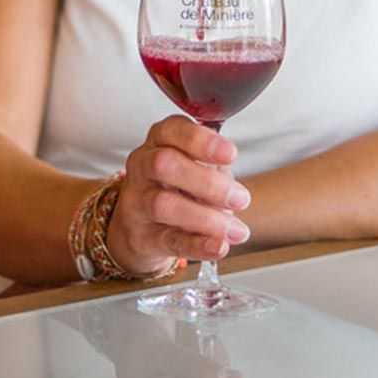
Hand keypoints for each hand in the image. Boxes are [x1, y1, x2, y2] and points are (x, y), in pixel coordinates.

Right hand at [109, 117, 251, 278]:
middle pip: (163, 165)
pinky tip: (218, 246)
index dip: (201, 141)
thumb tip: (234, 189)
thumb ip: (213, 168)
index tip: (230, 154)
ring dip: (206, 218)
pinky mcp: (141, 236)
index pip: (172, 130)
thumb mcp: (196, 166)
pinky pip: (169, 240)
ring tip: (234, 229)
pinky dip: (197, 245)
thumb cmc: (177, 186)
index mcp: (159, 141)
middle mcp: (142, 166)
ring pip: (163, 204)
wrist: (144, 226)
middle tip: (239, 198)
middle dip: (206, 182)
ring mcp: (137, 202)